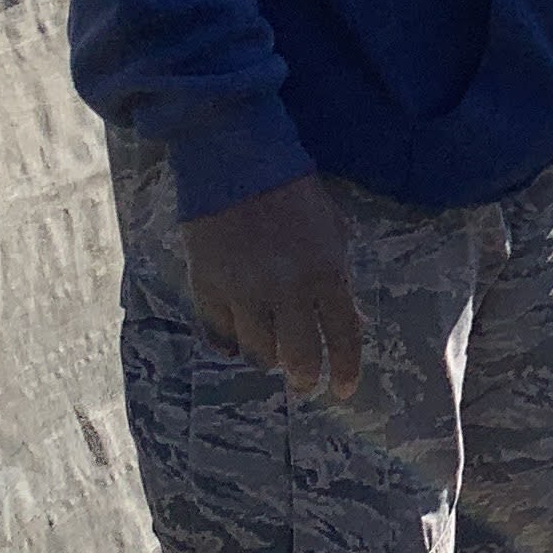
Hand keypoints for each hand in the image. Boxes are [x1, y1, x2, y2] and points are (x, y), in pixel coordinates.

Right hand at [180, 173, 364, 403]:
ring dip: (267, 357)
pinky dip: (229, 341)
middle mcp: (286, 290)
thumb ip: (335, 278)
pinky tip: (235, 341)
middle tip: (303, 382)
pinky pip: (218, 334)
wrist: (237, 162)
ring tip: (270, 351)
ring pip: (257, 351)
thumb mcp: (332, 231)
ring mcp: (243, 292)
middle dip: (303, 377)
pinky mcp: (207, 287)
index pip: (342, 338)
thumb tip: (341, 322)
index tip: (342, 390)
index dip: (344, 370)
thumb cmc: (294, 193)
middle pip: (297, 357)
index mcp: (326, 273)